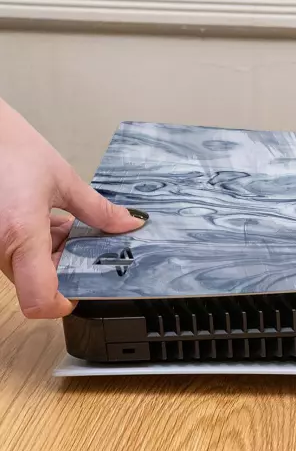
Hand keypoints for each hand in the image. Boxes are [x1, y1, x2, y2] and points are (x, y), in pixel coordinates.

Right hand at [0, 101, 144, 318]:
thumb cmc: (6, 147)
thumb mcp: (61, 179)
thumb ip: (97, 209)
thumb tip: (128, 224)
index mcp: (21, 236)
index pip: (40, 300)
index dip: (66, 304)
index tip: (89, 289)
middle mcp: (1, 248)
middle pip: (41, 284)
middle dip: (71, 268)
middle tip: (92, 245)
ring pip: (32, 269)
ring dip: (57, 254)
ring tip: (71, 225)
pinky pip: (21, 254)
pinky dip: (41, 244)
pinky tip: (53, 219)